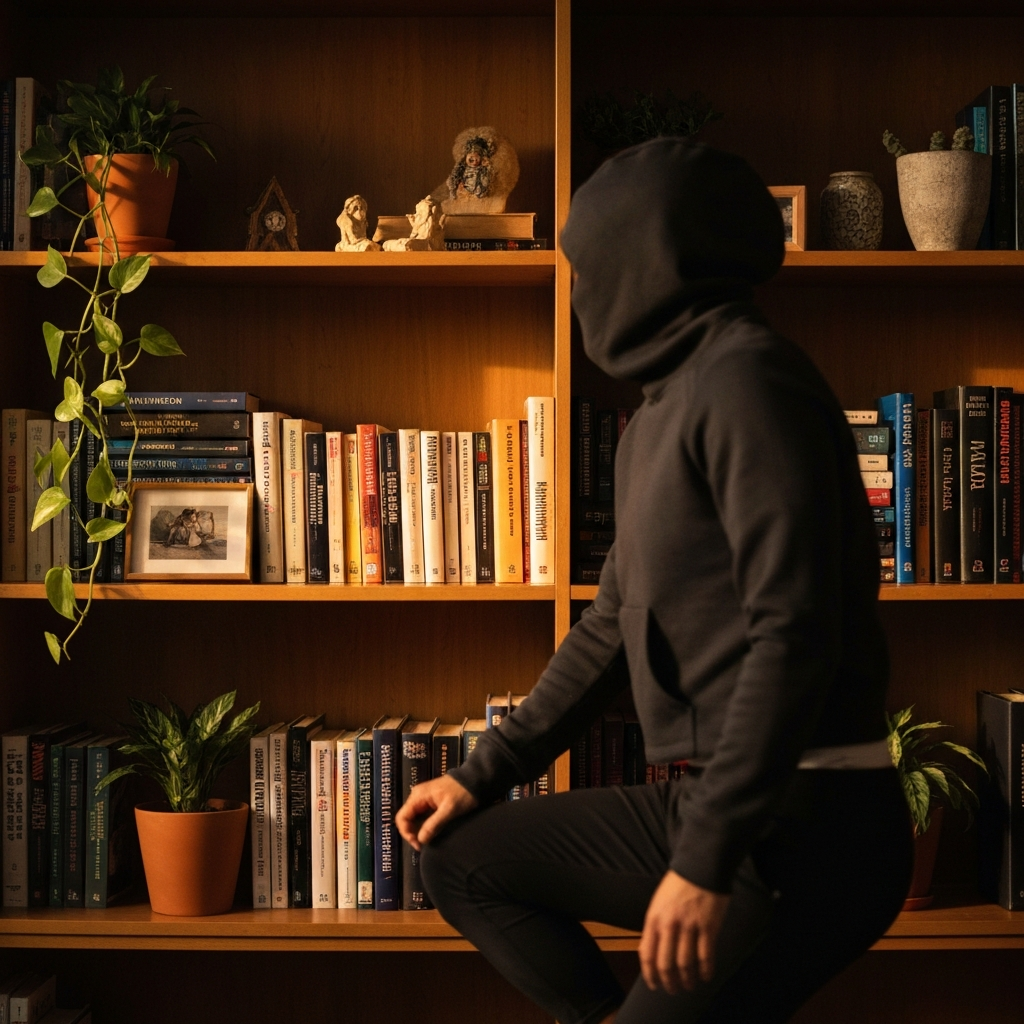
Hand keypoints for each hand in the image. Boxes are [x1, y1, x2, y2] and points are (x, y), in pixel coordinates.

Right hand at [396, 774, 478, 850]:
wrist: (474, 780)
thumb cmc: (463, 793)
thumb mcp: (449, 810)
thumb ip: (434, 824)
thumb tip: (420, 840)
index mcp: (418, 796)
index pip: (402, 817)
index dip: (407, 833)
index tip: (418, 844)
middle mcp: (417, 796)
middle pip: (406, 819)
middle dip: (412, 833)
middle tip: (423, 845)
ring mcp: (423, 799)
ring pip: (414, 819)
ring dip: (418, 831)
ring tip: (428, 841)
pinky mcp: (430, 802)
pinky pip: (422, 817)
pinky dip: (424, 826)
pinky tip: (432, 833)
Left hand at [639, 871, 730, 994]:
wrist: (700, 867)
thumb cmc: (678, 884)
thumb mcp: (658, 902)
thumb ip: (655, 926)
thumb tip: (652, 951)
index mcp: (654, 918)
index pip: (647, 954)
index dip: (650, 975)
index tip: (654, 985)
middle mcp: (669, 925)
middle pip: (666, 964)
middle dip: (669, 982)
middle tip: (673, 989)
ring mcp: (689, 927)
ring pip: (686, 964)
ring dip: (688, 980)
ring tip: (690, 985)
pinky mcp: (708, 927)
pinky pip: (706, 956)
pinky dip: (706, 970)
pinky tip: (706, 976)